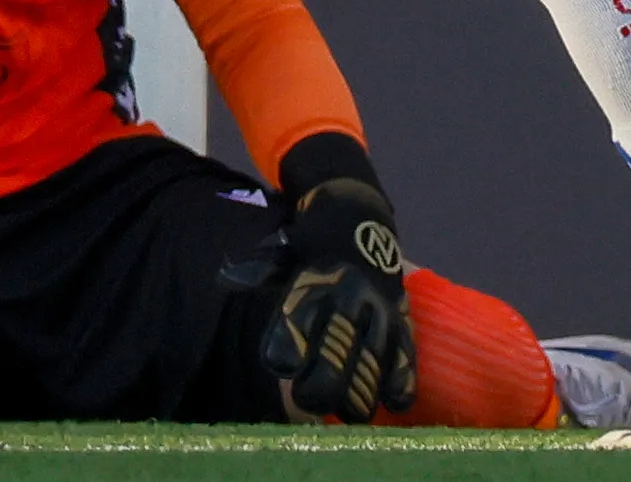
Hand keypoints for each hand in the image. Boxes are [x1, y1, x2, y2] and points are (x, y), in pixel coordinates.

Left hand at [268, 177, 418, 424]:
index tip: (280, 366)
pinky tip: (394, 402)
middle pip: (337, 348)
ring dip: (362, 391)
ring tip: (350, 414)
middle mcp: (347, 298)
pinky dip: (401, 379)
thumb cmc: (309, 242)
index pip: (298, 319)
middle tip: (310, 403)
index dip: (289, 346)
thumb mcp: (281, 250)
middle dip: (324, 381)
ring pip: (374, 358)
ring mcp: (379, 310)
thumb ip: (257, 269)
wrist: (359, 216)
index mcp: (313, 282)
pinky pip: (407, 354)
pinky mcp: (403, 318)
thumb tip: (224, 277)